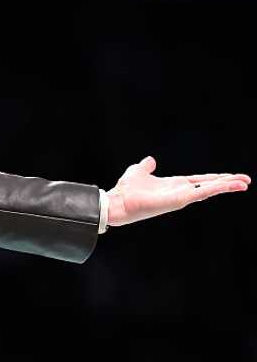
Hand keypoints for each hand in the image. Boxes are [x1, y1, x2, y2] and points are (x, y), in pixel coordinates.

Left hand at [106, 156, 249, 226]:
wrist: (118, 201)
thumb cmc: (126, 189)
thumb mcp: (139, 171)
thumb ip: (146, 166)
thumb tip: (150, 160)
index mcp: (175, 185)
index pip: (200, 181)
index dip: (215, 179)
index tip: (231, 177)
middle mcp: (181, 192)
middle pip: (209, 185)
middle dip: (228, 183)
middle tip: (246, 180)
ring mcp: (182, 197)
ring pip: (209, 189)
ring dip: (227, 186)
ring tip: (245, 183)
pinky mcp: (180, 200)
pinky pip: (202, 192)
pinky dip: (217, 188)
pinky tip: (231, 185)